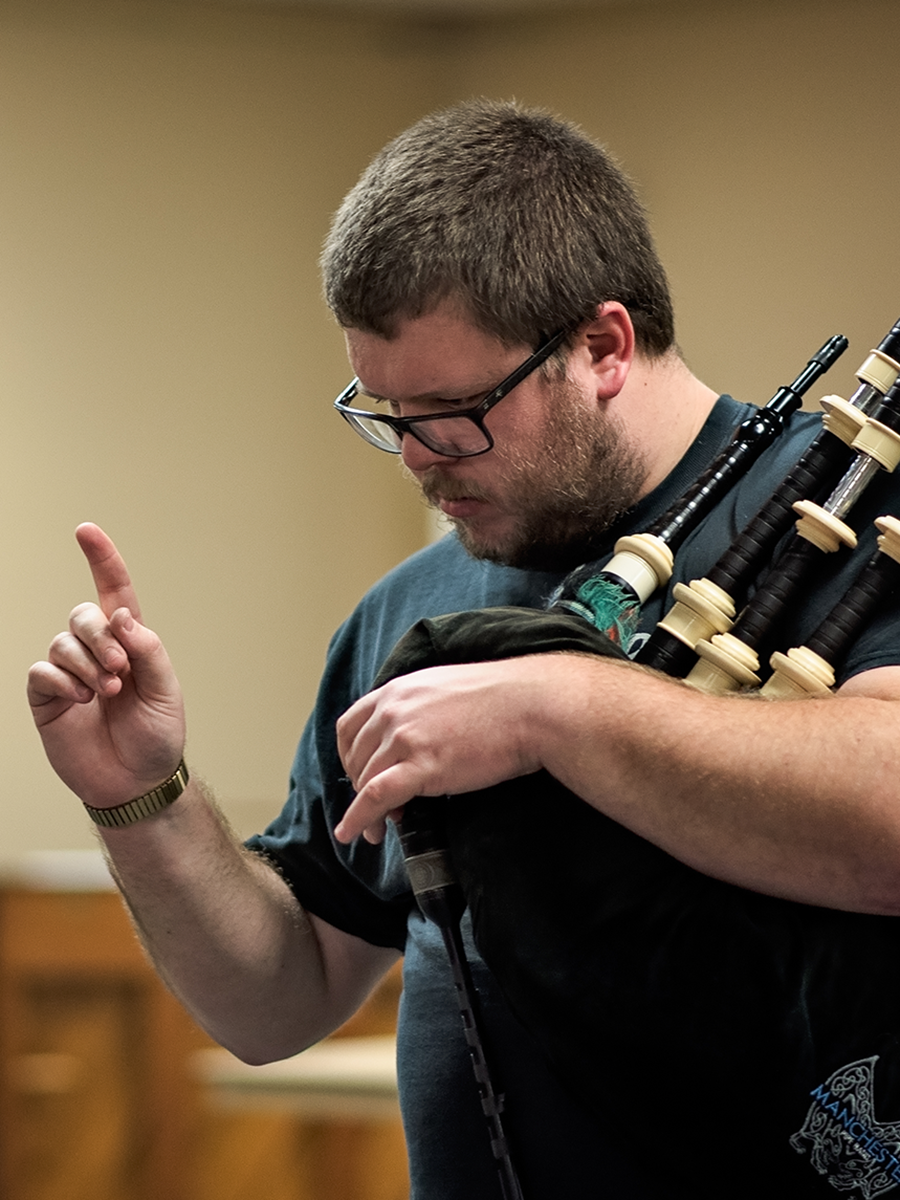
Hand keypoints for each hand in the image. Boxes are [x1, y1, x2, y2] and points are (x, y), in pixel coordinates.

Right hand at [27, 523, 185, 809]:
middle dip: (99, 636)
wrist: (137, 782)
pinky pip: (42, 672)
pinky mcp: (49, 698)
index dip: (101, 560)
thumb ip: (149, 651)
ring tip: (106, 693)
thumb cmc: (157, 737)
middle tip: (120, 671)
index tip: (86, 530)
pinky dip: (62, 681)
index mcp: (130, 643)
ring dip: (86, 663)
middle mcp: (97, 652)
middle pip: (82, 614)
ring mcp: (70, 674)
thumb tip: (121, 617)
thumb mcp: (167, 693)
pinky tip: (80, 701)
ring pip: (62, 642)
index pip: (114, 592)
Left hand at [334, 658, 542, 843]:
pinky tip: (352, 834)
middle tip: (379, 809)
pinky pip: (376, 797)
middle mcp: (393, 710)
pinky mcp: (422, 765)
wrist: (532, 707)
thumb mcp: (446, 690)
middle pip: (356, 759)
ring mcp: (405, 737)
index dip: (350, 758)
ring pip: (364, 781)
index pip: (350, 726)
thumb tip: (411, 741)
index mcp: (398, 690)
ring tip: (376, 830)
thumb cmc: (501, 701)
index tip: (360, 777)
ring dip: (363, 811)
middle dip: (360, 788)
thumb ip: (419, 708)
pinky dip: (359, 818)